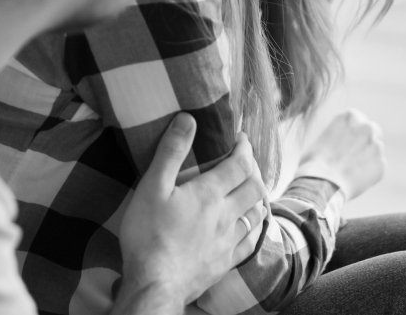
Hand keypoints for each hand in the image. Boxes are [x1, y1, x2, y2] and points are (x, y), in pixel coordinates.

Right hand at [114, 113, 266, 313]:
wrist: (154, 286)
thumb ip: (171, 151)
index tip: (240, 137)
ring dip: (257, 196)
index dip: (244, 147)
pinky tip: (250, 225)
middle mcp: (226, 215)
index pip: (239, 163)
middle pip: (254, 186)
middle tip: (245, 160)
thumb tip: (188, 118)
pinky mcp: (225, 263)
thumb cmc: (148, 235)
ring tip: (249, 188)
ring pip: (256, 213)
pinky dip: (255, 227)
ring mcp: (228, 241)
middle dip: (253, 168)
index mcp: (210, 193)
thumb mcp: (152, 186)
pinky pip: (251, 241)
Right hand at [296, 109, 385, 200]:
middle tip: (354, 154)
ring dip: (368, 157)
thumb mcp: (322, 139)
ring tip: (350, 170)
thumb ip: (337, 136)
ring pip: (376, 150)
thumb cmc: (314, 162)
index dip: (353, 130)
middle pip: (373, 130)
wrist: (322, 182)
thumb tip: (340, 143)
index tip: (347, 140)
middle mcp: (366, 127)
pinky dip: (370, 172)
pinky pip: (377, 167)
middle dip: (366, 140)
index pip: (358, 118)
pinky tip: (355, 179)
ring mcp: (376, 145)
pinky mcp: (381, 164)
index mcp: (349, 116)